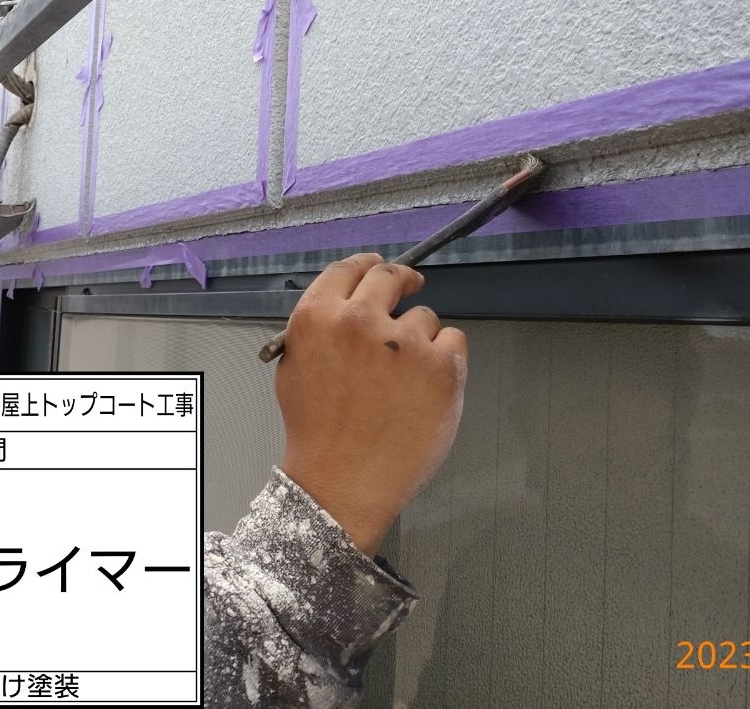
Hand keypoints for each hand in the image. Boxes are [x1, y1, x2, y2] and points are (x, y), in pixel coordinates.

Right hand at [275, 253, 467, 555]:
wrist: (342, 484)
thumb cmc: (318, 434)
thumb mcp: (295, 367)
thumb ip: (320, 328)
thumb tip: (348, 305)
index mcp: (317, 317)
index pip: (348, 269)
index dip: (366, 266)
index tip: (378, 268)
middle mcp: (359, 321)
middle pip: (390, 276)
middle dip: (401, 282)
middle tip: (410, 289)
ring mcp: (404, 342)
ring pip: (425, 317)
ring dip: (420, 340)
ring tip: (403, 381)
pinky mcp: (441, 366)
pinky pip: (454, 341)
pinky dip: (446, 361)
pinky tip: (426, 388)